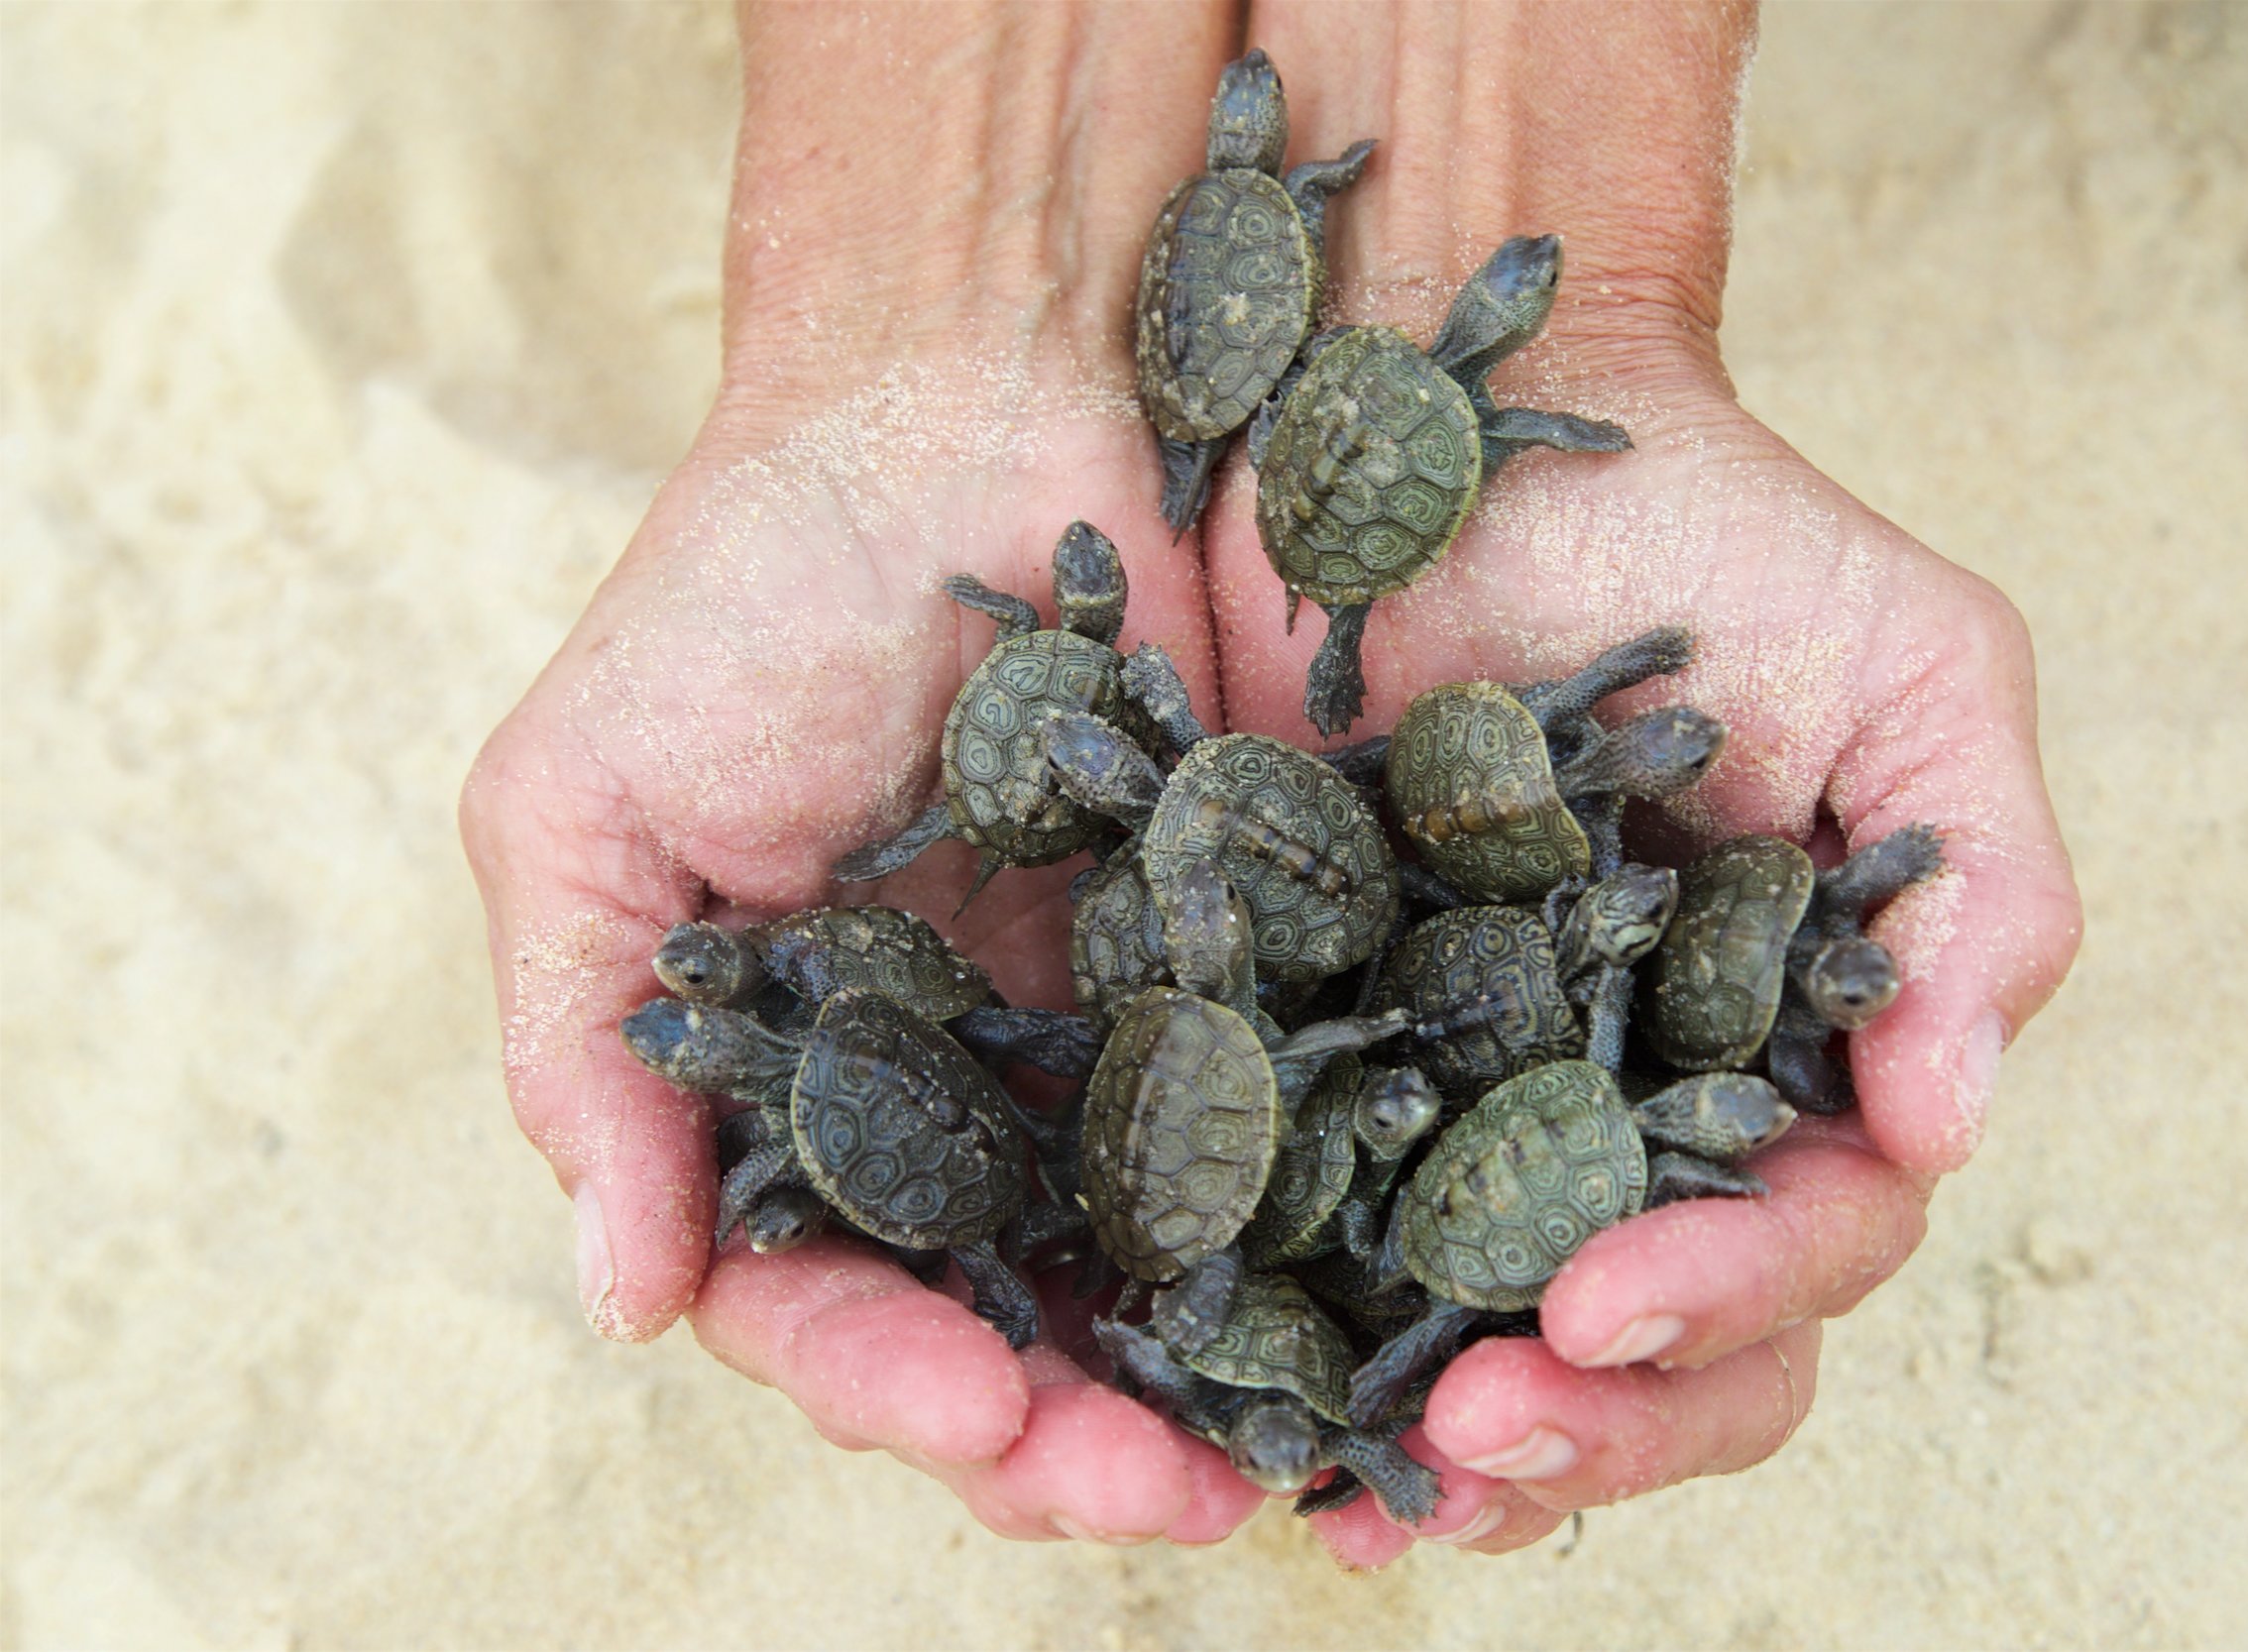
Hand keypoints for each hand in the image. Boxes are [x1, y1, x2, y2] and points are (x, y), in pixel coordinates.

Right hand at [461, 4, 1273, 1546]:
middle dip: (1091, 1437)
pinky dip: (1373, 1231)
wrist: (991, 377)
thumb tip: (618, 1302)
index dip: (900, 1389)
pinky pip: (1338, 1128)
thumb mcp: (593, 804)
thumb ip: (588, 1049)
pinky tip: (1429, 1307)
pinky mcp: (1297, 964)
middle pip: (1031, 1335)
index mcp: (817, 1097)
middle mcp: (984, 1103)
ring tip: (1317, 1463)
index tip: (984, 1422)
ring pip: (1195, 1275)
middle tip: (1183, 1492)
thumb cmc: (757, 577)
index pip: (838, 1305)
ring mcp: (1149, 1044)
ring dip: (1244, 1385)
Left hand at [1189, 0, 2082, 1563]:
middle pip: (1643, 1346)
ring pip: (1470, 1336)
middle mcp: (1619, 1113)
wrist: (1440, 408)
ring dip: (1429, 1433)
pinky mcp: (1280, 1058)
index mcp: (1775, 1059)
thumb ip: (1978, 882)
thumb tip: (1953, 1116)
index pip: (1796, 1243)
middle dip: (1581, 1423)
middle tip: (1475, 1433)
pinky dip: (1260, 1336)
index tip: (1602, 1299)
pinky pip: (1281, 1233)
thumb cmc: (1704, 528)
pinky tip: (1207, 1399)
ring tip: (1352, 1481)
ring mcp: (1448, 1099)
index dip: (1722, 1301)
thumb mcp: (1913, 670)